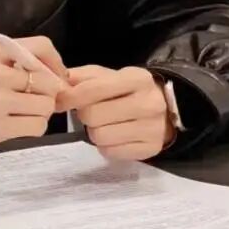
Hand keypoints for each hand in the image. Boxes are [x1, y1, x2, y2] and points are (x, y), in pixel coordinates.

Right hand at [0, 37, 67, 170]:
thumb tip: (38, 69)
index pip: (40, 46)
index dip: (55, 63)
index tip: (55, 76)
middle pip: (48, 80)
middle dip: (50, 93)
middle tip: (40, 102)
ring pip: (46, 104)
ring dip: (41, 113)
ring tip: (24, 115)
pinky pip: (37, 126)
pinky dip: (34, 128)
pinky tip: (19, 127)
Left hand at [58, 66, 172, 161]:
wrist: (167, 109)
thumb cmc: (130, 90)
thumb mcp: (110, 76)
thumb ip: (84, 77)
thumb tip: (61, 83)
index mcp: (137, 79)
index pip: (92, 89)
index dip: (70, 96)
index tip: (61, 101)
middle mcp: (148, 103)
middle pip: (92, 115)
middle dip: (85, 114)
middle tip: (91, 112)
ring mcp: (152, 129)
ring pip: (99, 137)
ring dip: (94, 132)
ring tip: (104, 124)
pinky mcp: (150, 149)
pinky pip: (111, 153)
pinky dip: (106, 146)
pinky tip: (114, 136)